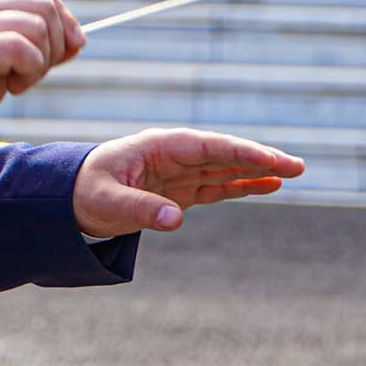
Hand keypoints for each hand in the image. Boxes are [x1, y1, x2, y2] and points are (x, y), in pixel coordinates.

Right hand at [0, 0, 83, 163]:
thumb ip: (33, 43)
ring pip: (35, 24)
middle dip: (55, 42)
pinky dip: (30, 70)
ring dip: (41, 61)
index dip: (62, 13)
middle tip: (36, 72)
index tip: (70, 46)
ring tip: (19, 81)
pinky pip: (19, 46)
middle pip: (41, 3)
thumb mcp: (0, 59)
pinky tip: (12, 87)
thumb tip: (78, 39)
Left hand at [73, 128, 304, 237]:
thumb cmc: (85, 192)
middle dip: (260, 158)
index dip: (239, 152)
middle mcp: (174, 155)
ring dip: (258, 170)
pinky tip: (268, 184)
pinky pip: (218, 185)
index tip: (269, 159)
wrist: (68, 196)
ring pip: (226, 168)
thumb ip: (140, 209)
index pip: (207, 147)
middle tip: (297, 165)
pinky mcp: (181, 190)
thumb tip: (175, 219)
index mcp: (159, 147)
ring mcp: (180, 172)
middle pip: (224, 154)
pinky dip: (242, 184)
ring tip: (293, 172)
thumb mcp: (107, 202)